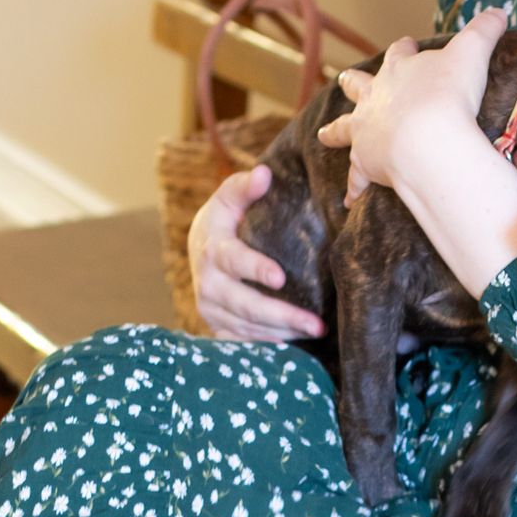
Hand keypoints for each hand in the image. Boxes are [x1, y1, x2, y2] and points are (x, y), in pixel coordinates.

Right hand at [187, 163, 324, 343]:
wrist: (199, 249)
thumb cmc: (224, 220)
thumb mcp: (228, 198)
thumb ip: (244, 187)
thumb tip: (264, 173)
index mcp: (212, 250)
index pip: (234, 261)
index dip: (255, 269)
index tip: (281, 278)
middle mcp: (208, 284)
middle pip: (245, 305)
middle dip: (282, 316)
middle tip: (316, 323)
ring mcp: (211, 309)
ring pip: (248, 327)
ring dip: (283, 332)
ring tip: (316, 331)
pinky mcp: (217, 326)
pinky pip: (244, 342)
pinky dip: (270, 343)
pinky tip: (296, 342)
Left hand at [317, 5, 508, 200]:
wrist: (428, 137)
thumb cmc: (449, 93)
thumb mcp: (472, 52)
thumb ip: (484, 30)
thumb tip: (500, 11)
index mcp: (398, 70)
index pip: (399, 53)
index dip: (403, 49)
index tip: (406, 45)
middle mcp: (375, 97)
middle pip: (358, 85)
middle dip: (353, 83)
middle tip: (345, 79)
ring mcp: (366, 130)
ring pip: (343, 128)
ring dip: (334, 131)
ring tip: (322, 135)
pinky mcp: (365, 162)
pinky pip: (357, 179)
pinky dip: (354, 189)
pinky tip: (349, 201)